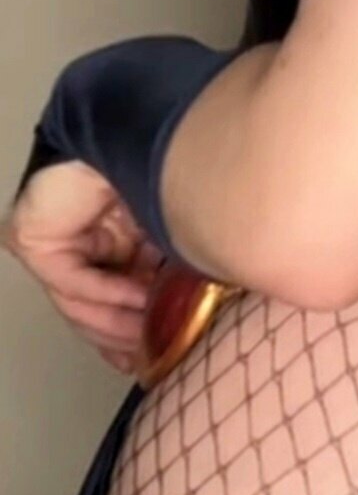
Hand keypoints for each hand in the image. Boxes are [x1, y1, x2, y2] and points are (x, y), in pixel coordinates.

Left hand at [2, 159, 164, 372]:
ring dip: (116, 325)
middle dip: (119, 336)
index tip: (151, 357)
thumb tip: (185, 318)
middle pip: (90, 302)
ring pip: (78, 300)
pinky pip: (72, 280)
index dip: (130, 326)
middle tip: (146, 363)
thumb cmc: (173, 172)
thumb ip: (170, 275)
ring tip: (148, 341)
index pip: (110, 288)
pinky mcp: (34, 240)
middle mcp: (75, 233)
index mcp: (107, 231)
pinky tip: (139, 304)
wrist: (151, 131)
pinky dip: (107, 296)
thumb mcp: (175, 236)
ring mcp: (51, 236)